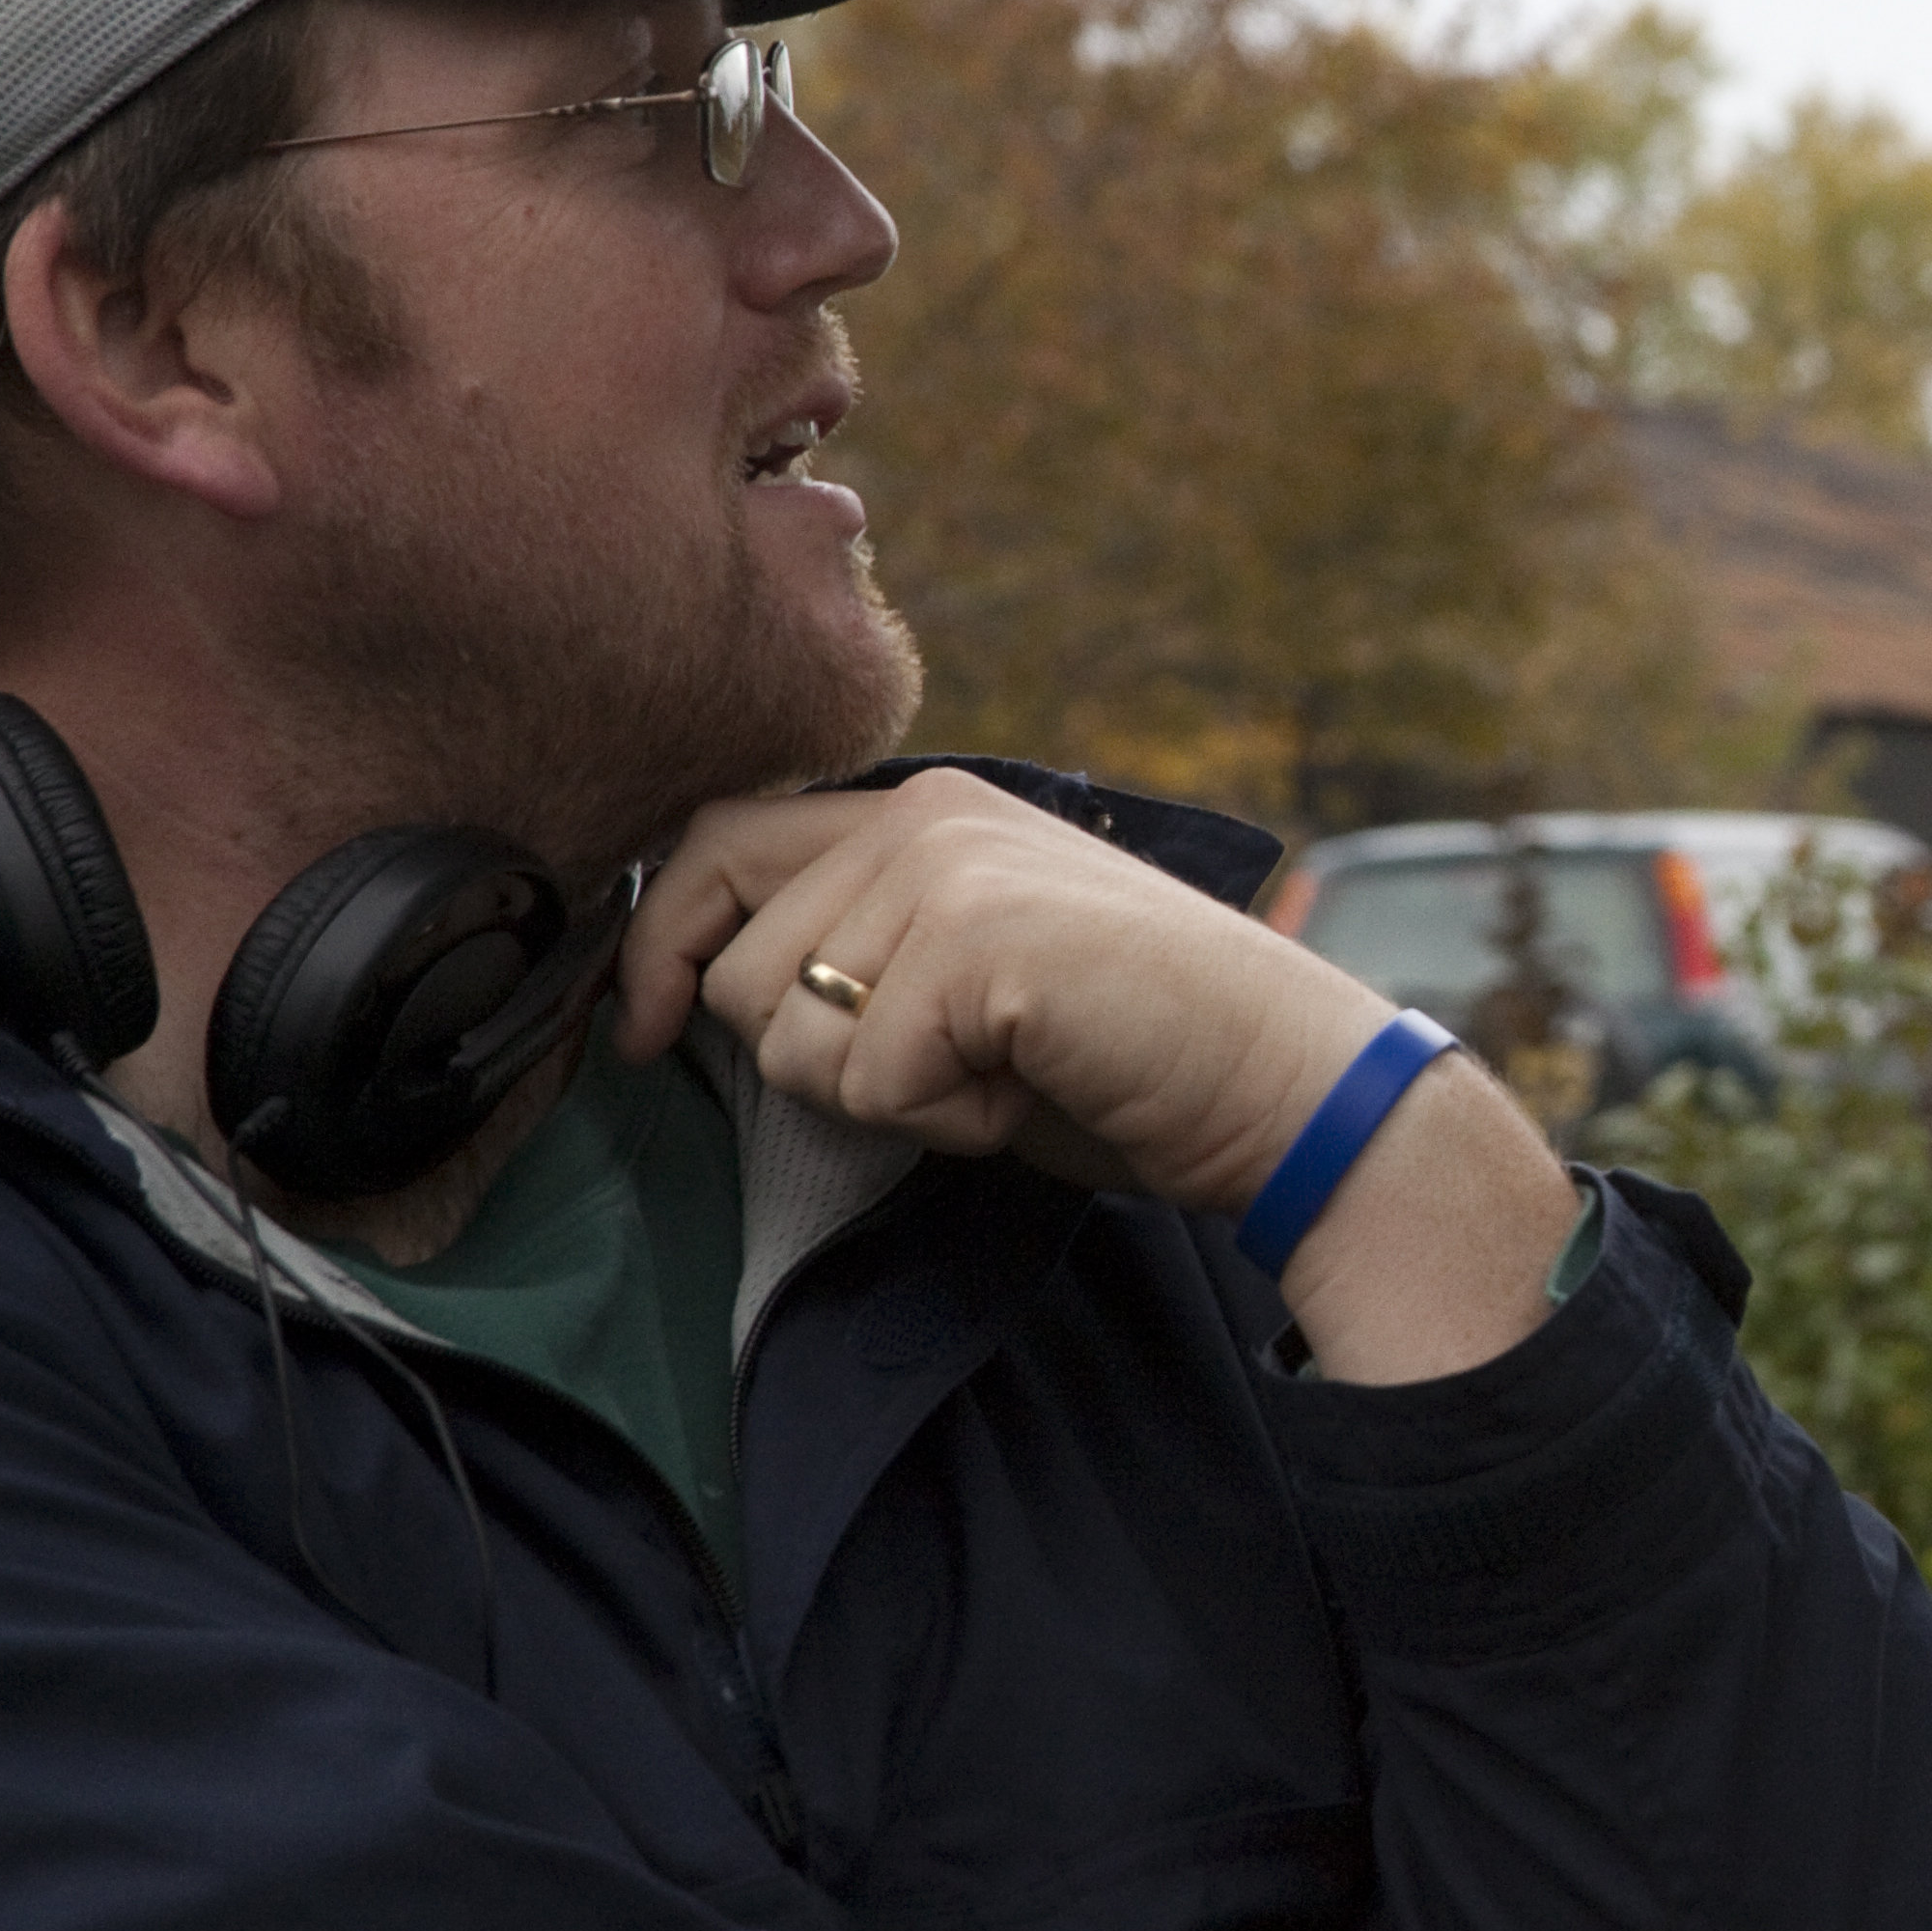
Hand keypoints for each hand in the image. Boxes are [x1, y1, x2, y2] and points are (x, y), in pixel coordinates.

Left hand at [618, 775, 1572, 1382]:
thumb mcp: (966, 977)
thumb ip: (858, 949)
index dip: (659, 946)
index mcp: (923, 808)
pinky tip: (1027, 1089)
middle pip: (739, 959)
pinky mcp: (978, 940)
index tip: (649, 1034)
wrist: (1282, 1079)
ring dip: (884, 1095)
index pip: (715, 843)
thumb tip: (693, 992)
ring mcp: (950, 868)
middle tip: (944, 1070)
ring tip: (1000, 1072)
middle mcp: (925, 815)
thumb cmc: (1129, 1054)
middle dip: (810, 1055)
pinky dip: (941, 1122)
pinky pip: (868, 1079)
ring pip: (791, 1029)